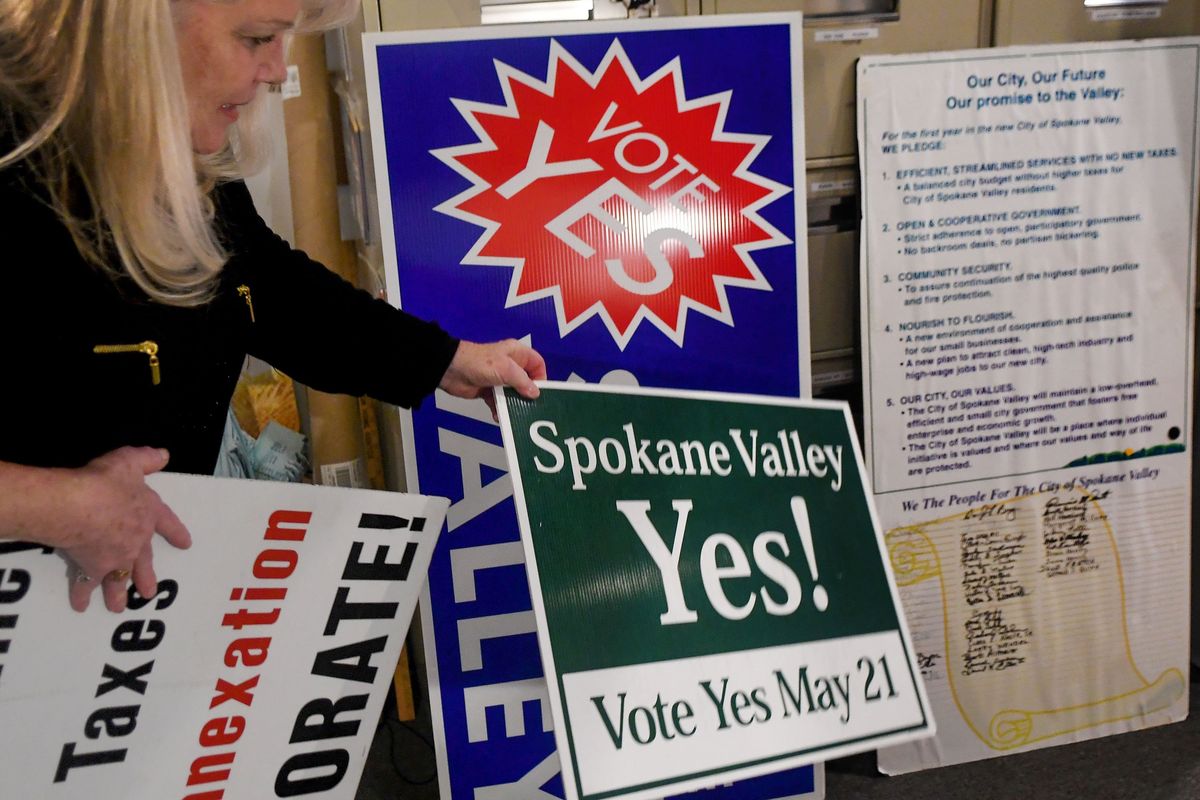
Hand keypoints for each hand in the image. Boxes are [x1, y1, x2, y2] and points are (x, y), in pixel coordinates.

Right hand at [60, 447, 191, 612]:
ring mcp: (115, 557)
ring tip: (119, 608)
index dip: (176, 532)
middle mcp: (135, 540)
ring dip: (118, 594)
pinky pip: (87, 585)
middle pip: (144, 561)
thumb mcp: (129, 461)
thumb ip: (146, 459)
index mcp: (148, 514)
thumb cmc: (105, 482)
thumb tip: (163, 455)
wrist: (79, 505)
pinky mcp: (91, 568)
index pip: (167, 523)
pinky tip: (80, 606)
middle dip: (146, 576)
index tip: (186, 544)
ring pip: (119, 579)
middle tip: (150, 592)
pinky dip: (81, 595)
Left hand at [439, 339, 546, 416]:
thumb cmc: (480, 363)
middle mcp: (510, 365)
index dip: (541, 377)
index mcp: (517, 353)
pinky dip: (500, 409)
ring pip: (513, 394)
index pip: (537, 364)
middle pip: (527, 381)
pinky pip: (500, 402)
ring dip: (514, 404)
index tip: (541, 392)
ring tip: (516, 415)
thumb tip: (535, 394)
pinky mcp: (489, 391)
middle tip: (531, 407)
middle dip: (528, 394)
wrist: (451, 369)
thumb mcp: (506, 369)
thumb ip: (522, 382)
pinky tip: (499, 416)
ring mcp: (499, 379)